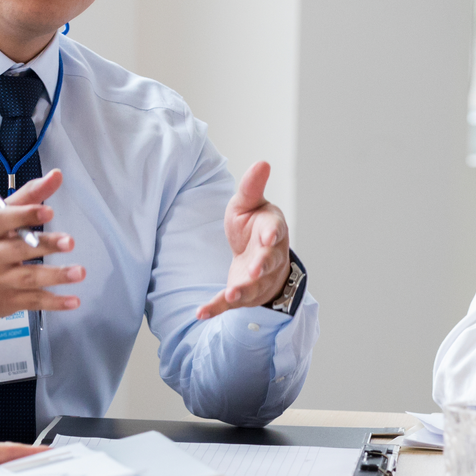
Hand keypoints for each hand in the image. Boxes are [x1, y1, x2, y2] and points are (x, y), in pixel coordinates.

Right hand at [0, 169, 84, 323]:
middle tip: (69, 242)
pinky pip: (34, 301)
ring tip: (78, 272)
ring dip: (56, 275)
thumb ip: (27, 198)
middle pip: (20, 249)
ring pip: (29, 278)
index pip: (3, 220)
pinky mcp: (8, 301)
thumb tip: (56, 176)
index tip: (47, 211)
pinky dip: (54, 303)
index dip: (25, 214)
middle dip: (46, 245)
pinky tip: (72, 301)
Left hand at [197, 161, 290, 318]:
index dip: (272, 233)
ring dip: (242, 291)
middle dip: (261, 267)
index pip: (274, 231)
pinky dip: (216, 308)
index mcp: (271, 231)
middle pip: (268, 263)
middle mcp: (269, 257)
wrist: (257, 256)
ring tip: (231, 293)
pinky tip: (200, 313)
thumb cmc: (253, 225)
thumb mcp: (248, 203)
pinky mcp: (242, 293)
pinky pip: (230, 303)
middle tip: (254, 271)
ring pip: (252, 286)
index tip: (269, 235)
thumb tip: (262, 162)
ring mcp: (257, 278)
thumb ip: (252, 187)